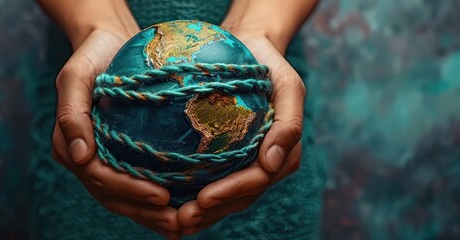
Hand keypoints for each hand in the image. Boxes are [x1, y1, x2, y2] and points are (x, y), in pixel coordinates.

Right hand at [51, 29, 180, 238]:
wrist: (108, 44)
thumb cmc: (92, 56)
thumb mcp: (76, 76)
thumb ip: (71, 114)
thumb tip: (79, 157)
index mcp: (69, 145)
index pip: (101, 177)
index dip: (130, 191)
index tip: (163, 196)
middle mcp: (84, 158)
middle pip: (113, 196)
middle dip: (144, 213)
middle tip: (177, 225)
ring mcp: (102, 159)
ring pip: (125, 197)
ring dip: (151, 215)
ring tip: (181, 227)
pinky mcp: (120, 155)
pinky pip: (137, 181)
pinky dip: (154, 199)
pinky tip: (179, 207)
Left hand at [177, 35, 305, 235]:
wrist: (252, 48)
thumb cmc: (270, 65)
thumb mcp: (288, 86)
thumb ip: (288, 124)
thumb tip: (273, 163)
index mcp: (283, 153)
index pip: (256, 180)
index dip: (230, 193)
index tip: (202, 198)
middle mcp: (266, 164)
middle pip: (239, 197)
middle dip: (211, 211)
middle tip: (181, 220)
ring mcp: (247, 163)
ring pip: (226, 196)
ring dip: (202, 212)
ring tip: (174, 222)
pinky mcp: (229, 157)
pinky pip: (213, 179)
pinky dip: (194, 193)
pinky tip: (171, 202)